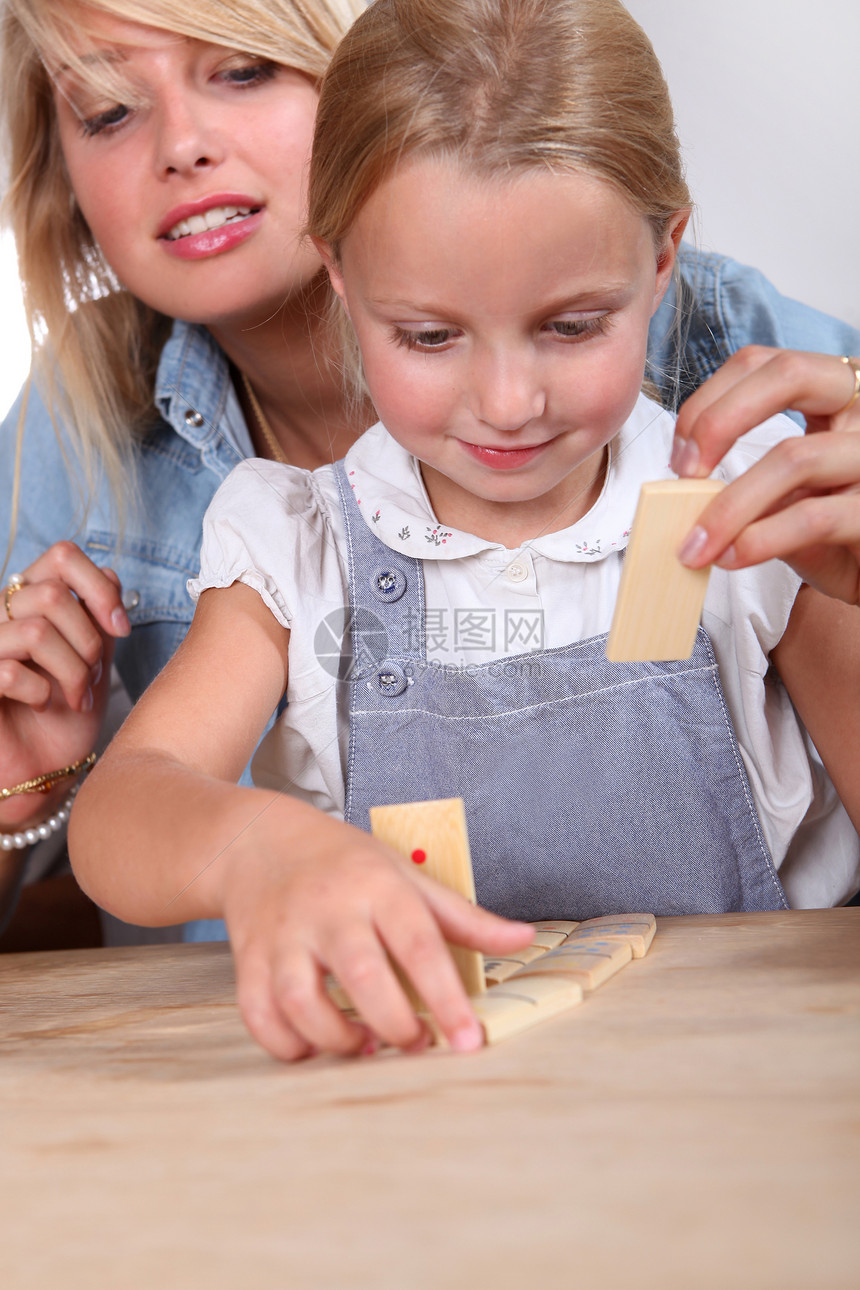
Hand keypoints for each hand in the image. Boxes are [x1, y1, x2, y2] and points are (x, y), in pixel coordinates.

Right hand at [0, 541, 129, 830]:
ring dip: (71, 670)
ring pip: (36, 630)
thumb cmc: (67, 715)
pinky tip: (43, 705)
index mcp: (32, 600)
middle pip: (52, 594)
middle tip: (93, 676)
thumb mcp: (95, 658)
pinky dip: (41, 692)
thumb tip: (109, 574)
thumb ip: (98, 616)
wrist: (45, 769)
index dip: (98, 587)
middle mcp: (2, 615)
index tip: (121, 628)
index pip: (62, 555)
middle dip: (87, 640)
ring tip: (77, 695)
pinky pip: (10, 671)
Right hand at [220, 805, 534, 1061]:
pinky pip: (259, 1014)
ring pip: (301, 1000)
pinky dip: (287, 1043)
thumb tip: (522, 940)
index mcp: (378, 887)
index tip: (468, 1040)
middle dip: (395, 1024)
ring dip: (337, 1038)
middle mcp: (329, 910)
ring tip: (366, 1044)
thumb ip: (464, 917)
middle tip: (416, 1043)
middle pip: (362, 976)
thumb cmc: (345, 864)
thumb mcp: (407, 876)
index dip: (447, 999)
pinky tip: (315, 1044)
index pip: (419, 945)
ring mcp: (284, 935)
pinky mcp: (249, 958)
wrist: (260, 842)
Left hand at [671, 347, 859, 602]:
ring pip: (794, 457)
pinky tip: (733, 556)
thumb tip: (683, 480)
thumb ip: (747, 476)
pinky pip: (813, 517)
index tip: (679, 454)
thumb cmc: (833, 531)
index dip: (709, 401)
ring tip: (698, 545)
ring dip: (730, 505)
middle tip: (683, 472)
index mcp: (835, 394)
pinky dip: (761, 538)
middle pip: (788, 374)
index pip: (762, 364)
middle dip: (720, 419)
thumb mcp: (787, 494)